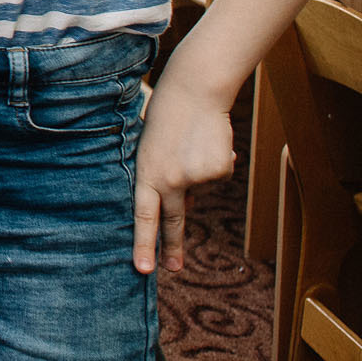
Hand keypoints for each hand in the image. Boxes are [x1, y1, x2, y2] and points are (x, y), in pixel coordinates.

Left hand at [130, 78, 234, 273]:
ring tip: (189, 143)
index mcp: (147, 174)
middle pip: (172, 220)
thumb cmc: (167, 117)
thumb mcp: (152, 149)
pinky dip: (214, 163)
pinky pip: (216, 176)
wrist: (194, 91)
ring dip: (196, 173)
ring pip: (199, 189)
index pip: (143, 216)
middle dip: (172, 247)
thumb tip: (186, 206)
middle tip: (173, 269)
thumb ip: (162, 179)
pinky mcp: (218, 171)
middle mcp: (171, 180)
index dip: (144, 244)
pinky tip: (206, 141)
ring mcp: (196, 178)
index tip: (145, 270)